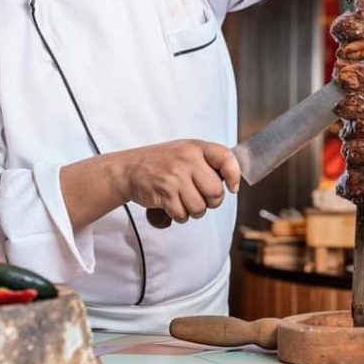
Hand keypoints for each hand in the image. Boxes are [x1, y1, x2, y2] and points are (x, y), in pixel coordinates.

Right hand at [115, 139, 240, 223]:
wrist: (129, 169)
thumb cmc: (162, 162)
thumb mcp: (186, 152)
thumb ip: (208, 162)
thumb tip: (232, 181)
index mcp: (196, 147)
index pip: (226, 158)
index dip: (234, 176)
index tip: (232, 187)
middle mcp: (187, 160)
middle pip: (216, 192)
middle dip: (211, 201)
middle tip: (200, 197)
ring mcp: (175, 176)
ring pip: (200, 207)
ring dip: (194, 211)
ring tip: (184, 201)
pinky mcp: (164, 193)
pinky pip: (183, 215)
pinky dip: (179, 216)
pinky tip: (172, 205)